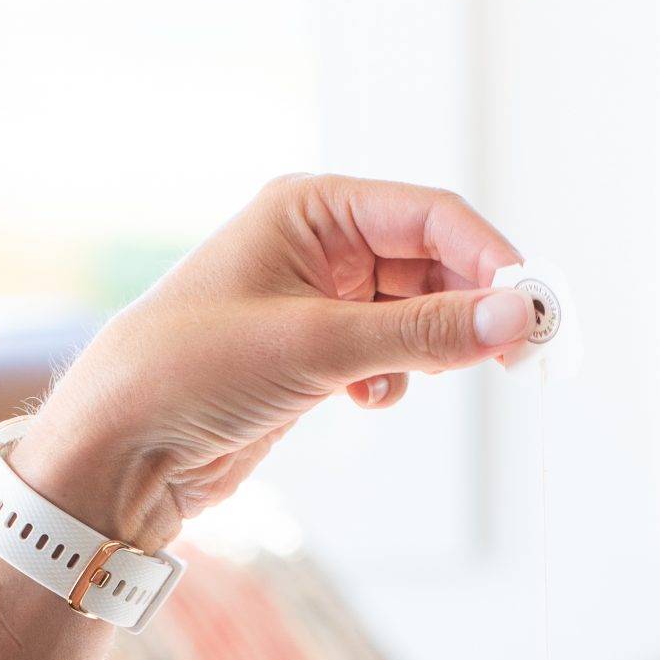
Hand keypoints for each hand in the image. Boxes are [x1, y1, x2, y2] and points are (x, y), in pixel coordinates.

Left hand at [16, 174, 532, 542]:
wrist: (121, 451)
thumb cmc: (192, 373)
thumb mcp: (320, 347)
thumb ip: (426, 332)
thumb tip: (518, 317)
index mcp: (311, 209)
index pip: (431, 216)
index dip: (492, 259)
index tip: (538, 310)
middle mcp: (316, 244)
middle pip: (432, 261)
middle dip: (472, 307)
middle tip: (516, 357)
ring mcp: (316, 300)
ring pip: (415, 313)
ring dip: (431, 348)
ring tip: (414, 380)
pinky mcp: (313, 355)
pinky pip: (388, 353)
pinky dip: (396, 378)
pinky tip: (367, 401)